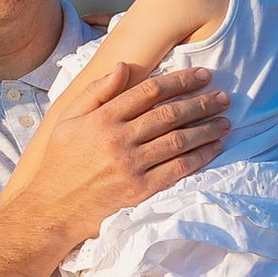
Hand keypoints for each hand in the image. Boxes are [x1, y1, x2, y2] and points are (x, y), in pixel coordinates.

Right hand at [6, 57, 226, 245]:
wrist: (52, 209)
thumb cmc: (59, 162)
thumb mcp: (68, 119)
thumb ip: (97, 91)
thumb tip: (123, 66)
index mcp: (102, 118)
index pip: (149, 92)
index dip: (180, 80)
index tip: (201, 75)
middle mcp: (119, 139)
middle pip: (169, 114)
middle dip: (201, 102)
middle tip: (224, 96)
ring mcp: (131, 166)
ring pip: (178, 141)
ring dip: (206, 129)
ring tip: (225, 121)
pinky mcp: (140, 191)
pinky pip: (177, 170)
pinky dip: (199, 157)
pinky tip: (214, 149)